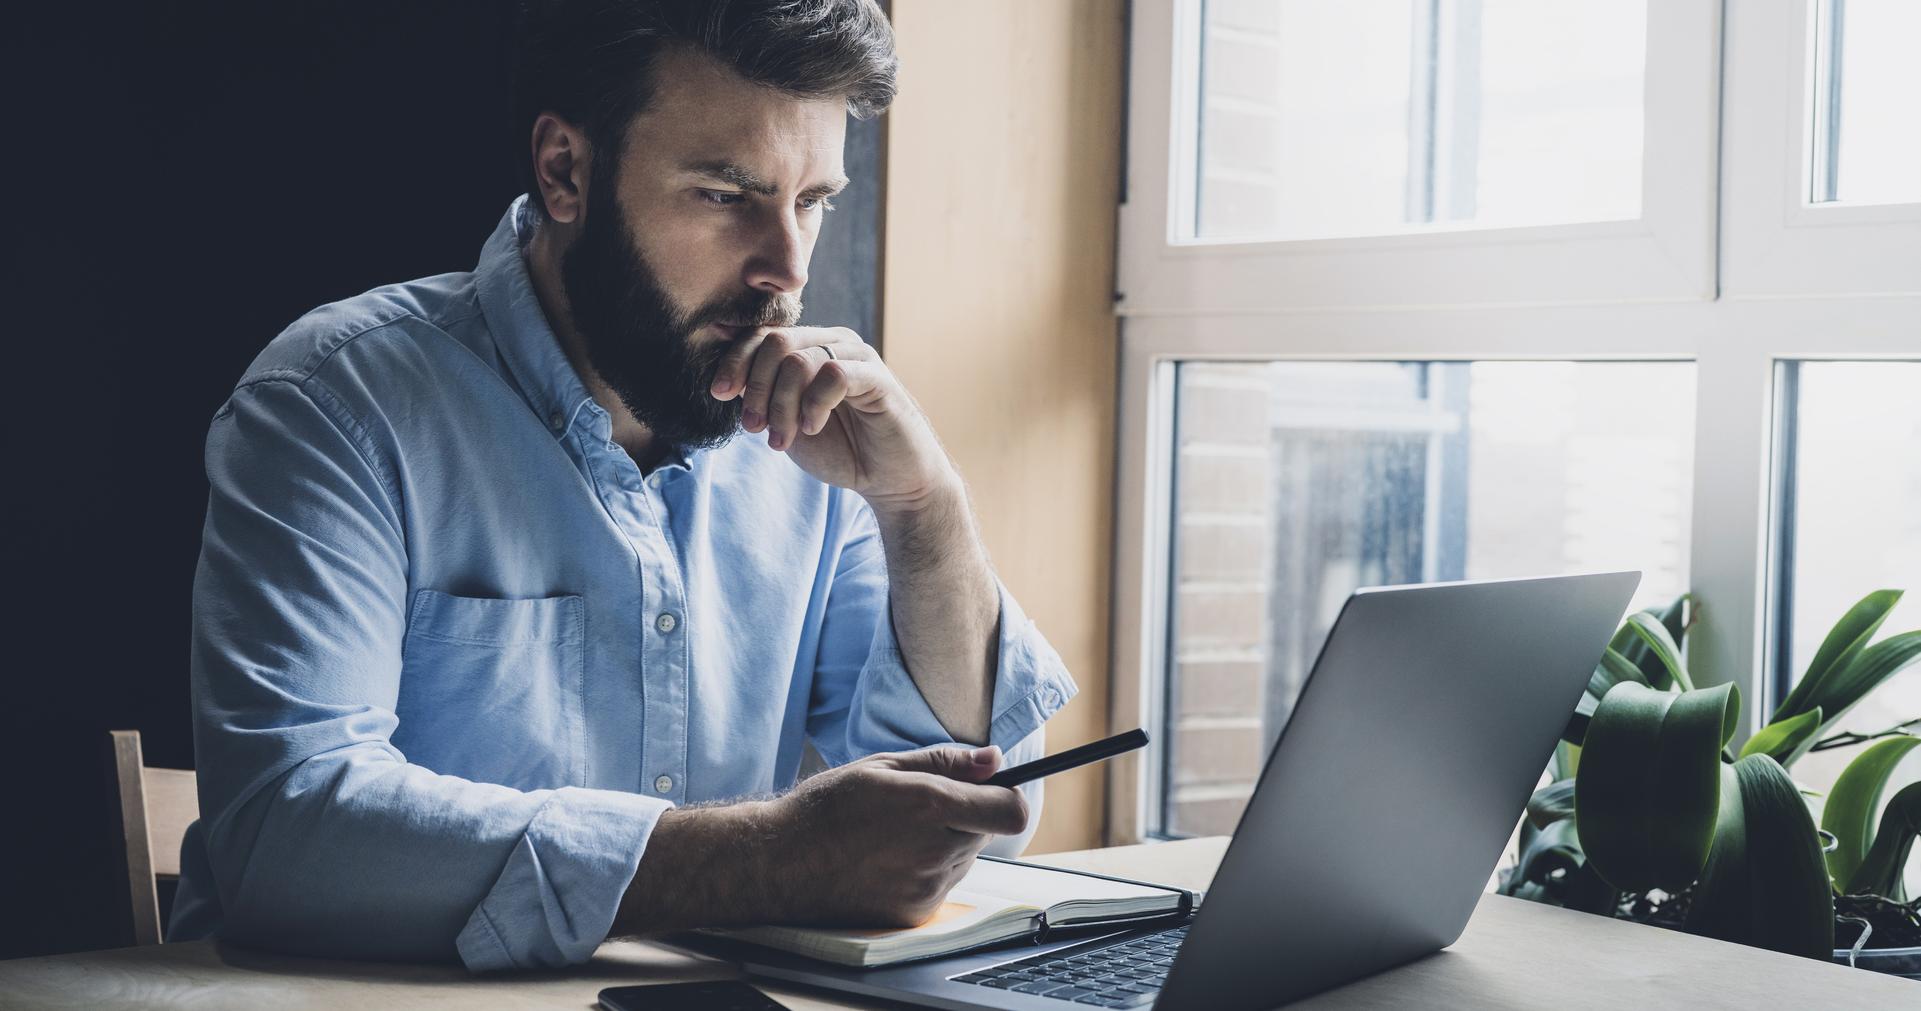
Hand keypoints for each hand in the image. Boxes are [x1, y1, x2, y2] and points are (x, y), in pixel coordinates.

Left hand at [710, 326, 955, 512]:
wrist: (889, 480)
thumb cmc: (840, 450)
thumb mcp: (787, 422)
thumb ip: (761, 395)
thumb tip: (722, 369)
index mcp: (810, 348)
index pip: (763, 336)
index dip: (735, 361)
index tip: (719, 394)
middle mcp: (834, 343)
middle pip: (777, 343)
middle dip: (756, 387)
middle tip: (752, 427)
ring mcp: (858, 357)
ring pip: (800, 360)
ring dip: (781, 405)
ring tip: (781, 440)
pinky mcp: (878, 378)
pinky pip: (834, 374)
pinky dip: (814, 405)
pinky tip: (812, 428)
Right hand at [762, 745, 1028, 926]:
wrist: (781, 863)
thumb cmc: (827, 808)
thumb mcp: (883, 766)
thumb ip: (945, 762)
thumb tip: (994, 759)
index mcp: (930, 807)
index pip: (1010, 810)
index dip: (1006, 795)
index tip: (990, 787)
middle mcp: (935, 851)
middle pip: (986, 831)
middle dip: (966, 814)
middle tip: (918, 806)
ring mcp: (926, 888)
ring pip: (964, 857)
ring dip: (945, 842)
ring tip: (894, 834)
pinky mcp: (914, 912)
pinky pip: (942, 884)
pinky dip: (927, 869)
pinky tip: (887, 859)